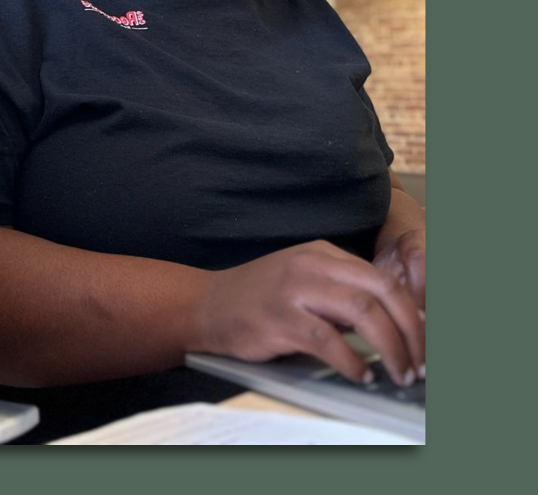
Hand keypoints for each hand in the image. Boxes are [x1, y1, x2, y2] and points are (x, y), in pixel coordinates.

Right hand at [194, 239, 423, 386]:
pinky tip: (361, 374)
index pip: (384, 279)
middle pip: (382, 292)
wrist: (204, 305)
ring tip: (400, 372)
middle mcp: (310, 266)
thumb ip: (342, 292)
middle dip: (412, 331)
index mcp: (321, 254)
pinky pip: (329, 341)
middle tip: (421, 361)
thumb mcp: (303, 280)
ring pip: (362, 313)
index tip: (424, 340)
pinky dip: (353, 362)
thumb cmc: (258, 298)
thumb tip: (395, 322)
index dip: (414, 313)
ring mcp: (294, 291)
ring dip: (392, 348)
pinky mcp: (279, 320)